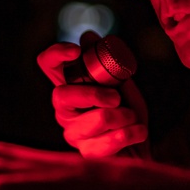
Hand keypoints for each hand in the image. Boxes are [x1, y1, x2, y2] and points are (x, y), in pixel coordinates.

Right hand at [36, 31, 148, 157]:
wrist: (142, 146)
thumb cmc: (128, 113)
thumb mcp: (122, 83)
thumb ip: (107, 63)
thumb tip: (88, 36)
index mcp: (71, 86)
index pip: (48, 64)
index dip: (56, 54)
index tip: (76, 52)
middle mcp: (65, 109)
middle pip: (62, 95)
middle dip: (93, 94)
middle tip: (117, 97)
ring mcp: (73, 133)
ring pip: (95, 120)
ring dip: (123, 117)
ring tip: (133, 118)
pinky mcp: (87, 153)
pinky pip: (106, 143)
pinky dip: (128, 134)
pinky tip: (138, 131)